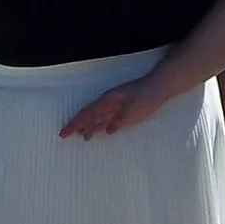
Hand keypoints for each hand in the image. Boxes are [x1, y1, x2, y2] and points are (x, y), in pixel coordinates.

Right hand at [60, 73, 176, 139]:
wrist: (160, 86)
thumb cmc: (147, 96)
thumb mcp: (133, 109)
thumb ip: (120, 120)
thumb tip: (107, 130)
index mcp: (108, 101)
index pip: (87, 113)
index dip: (75, 124)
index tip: (64, 133)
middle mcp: (109, 103)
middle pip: (89, 115)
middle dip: (77, 125)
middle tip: (64, 136)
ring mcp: (116, 105)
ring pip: (97, 117)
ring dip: (88, 126)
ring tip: (81, 137)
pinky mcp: (124, 109)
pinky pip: (107, 118)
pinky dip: (100, 125)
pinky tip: (98, 131)